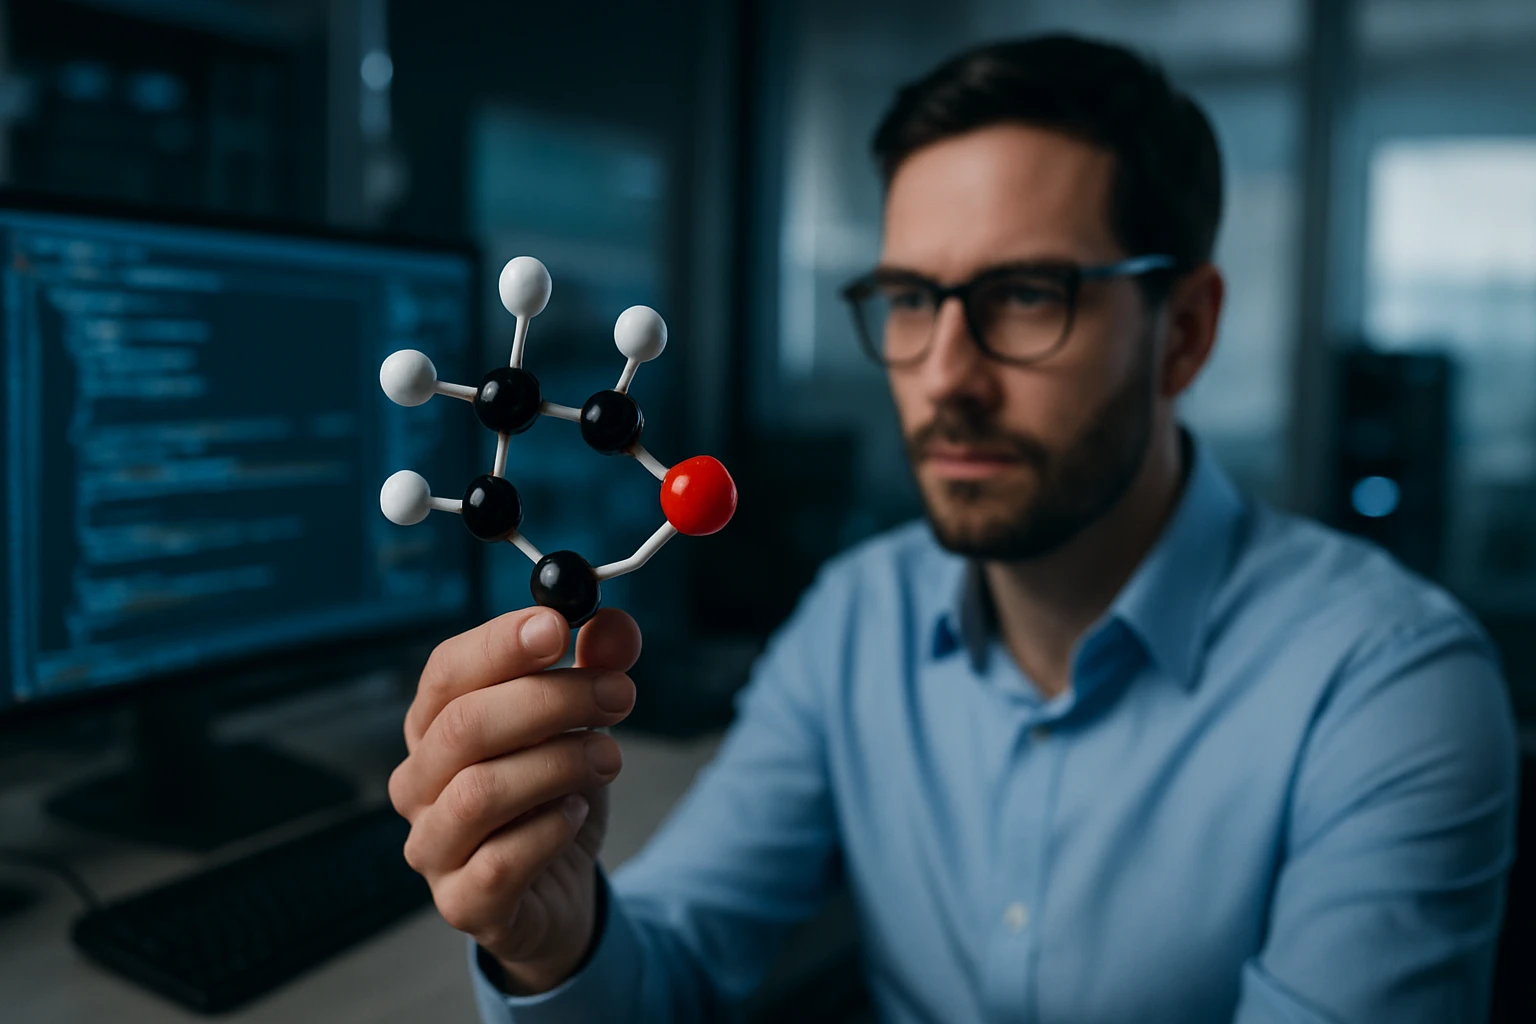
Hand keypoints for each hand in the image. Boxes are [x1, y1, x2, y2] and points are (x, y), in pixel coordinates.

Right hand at [388, 605, 640, 992]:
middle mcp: (419, 783)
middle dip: (551, 700)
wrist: (555, 889)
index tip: (558, 626)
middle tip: (618, 694)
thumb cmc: (552, 794)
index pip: (447, 671)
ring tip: (608, 757)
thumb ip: (595, 667)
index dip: (500, 644)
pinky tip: (576, 813)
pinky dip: (549, 831)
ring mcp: (433, 846)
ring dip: (558, 764)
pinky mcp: (462, 903)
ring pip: (479, 793)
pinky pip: (500, 862)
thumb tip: (614, 625)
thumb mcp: (580, 722)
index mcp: (435, 725)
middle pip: (465, 726)